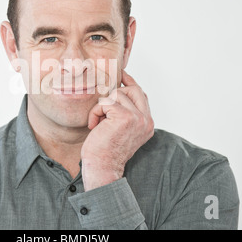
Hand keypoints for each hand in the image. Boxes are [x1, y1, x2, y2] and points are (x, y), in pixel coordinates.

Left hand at [81, 70, 153, 190]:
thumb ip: (125, 112)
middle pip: (132, 89)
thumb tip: (120, 87)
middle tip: (103, 111)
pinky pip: (105, 102)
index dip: (130, 82)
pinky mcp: (124, 117)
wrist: (102, 167)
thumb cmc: (105, 150)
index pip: (141, 94)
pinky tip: (93, 126)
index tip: (122, 74)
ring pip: (116, 94)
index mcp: (148, 123)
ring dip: (101, 107)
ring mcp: (137, 118)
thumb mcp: (120, 129)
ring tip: (98, 124)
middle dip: (114, 95)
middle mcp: (146, 120)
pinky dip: (95, 112)